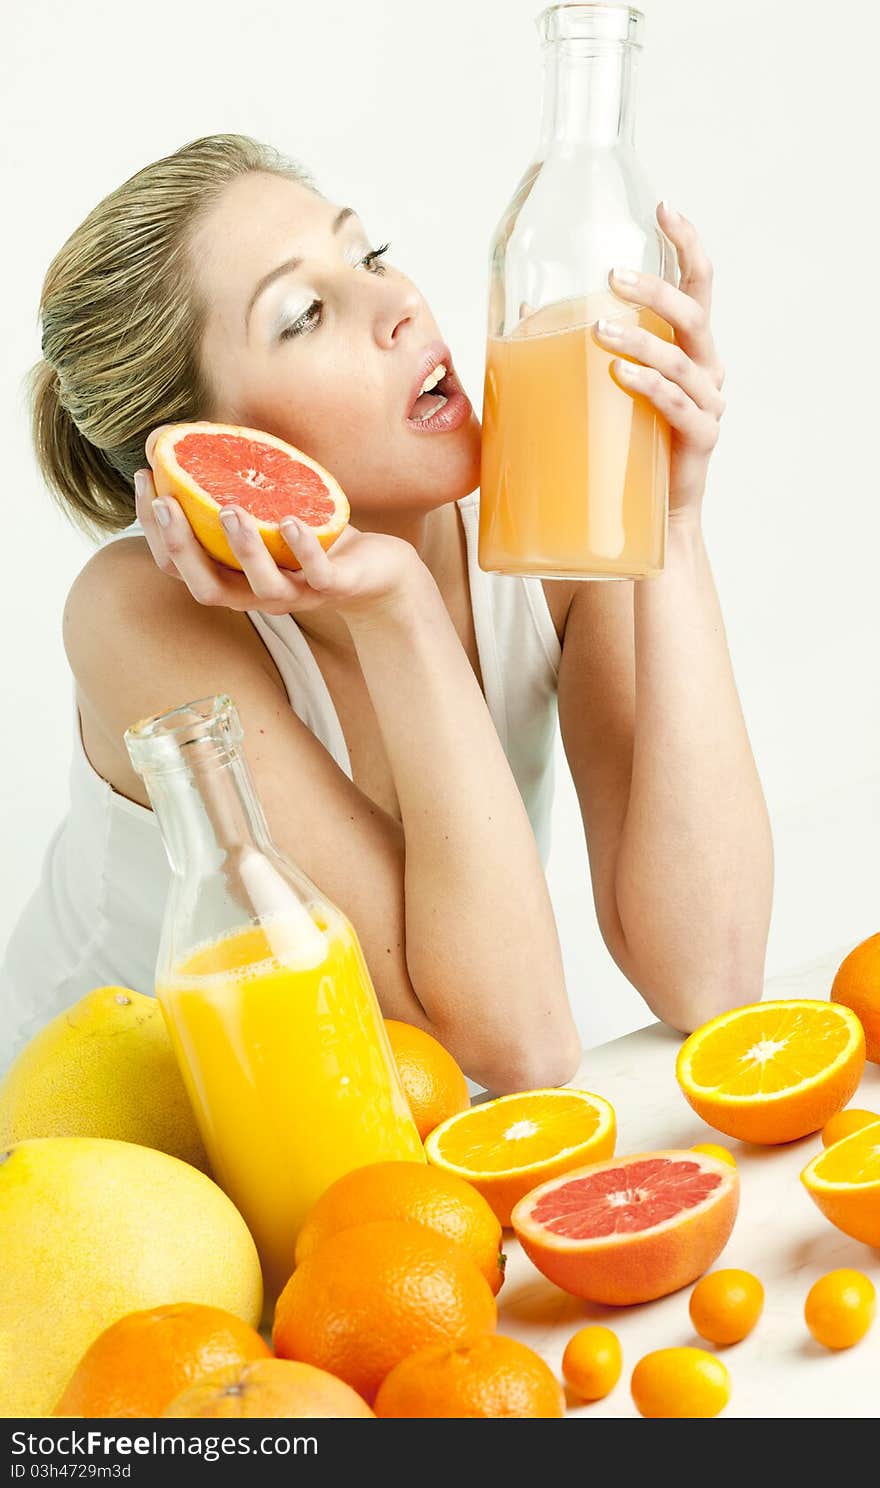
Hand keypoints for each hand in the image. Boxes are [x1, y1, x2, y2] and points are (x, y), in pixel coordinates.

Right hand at [134, 435, 426, 620]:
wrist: (378, 569)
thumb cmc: (313, 535)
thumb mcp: (268, 510)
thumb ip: (234, 487)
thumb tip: (190, 437)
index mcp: (233, 578)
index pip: (178, 565)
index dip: (154, 530)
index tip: (145, 480)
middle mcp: (256, 595)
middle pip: (206, 587)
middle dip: (182, 547)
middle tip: (166, 503)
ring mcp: (296, 594)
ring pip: (260, 585)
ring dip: (242, 548)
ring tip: (228, 509)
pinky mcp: (335, 586)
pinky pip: (316, 573)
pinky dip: (301, 547)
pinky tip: (289, 519)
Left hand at [593, 201, 725, 517]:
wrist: (651, 524)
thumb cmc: (623, 451)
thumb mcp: (601, 394)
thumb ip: (571, 358)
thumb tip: (509, 324)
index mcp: (687, 348)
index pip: (698, 284)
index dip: (687, 244)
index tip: (664, 207)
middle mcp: (706, 369)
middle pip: (694, 314)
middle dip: (655, 290)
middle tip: (612, 277)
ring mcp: (707, 405)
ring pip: (682, 360)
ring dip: (641, 340)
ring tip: (599, 331)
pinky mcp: (700, 441)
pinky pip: (680, 408)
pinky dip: (651, 388)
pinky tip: (622, 377)